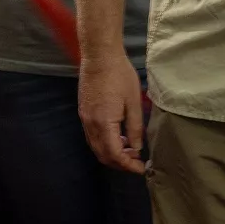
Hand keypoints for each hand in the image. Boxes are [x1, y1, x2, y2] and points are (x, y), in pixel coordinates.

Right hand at [78, 53, 145, 174]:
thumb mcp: (133, 101)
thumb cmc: (120, 75)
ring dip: (112, 153)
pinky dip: (105, 143)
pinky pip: (92, 136)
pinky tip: (118, 136)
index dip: (128, 165)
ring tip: (130, 149)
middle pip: (103, 155)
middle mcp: (90, 125)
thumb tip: (137, 148)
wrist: (99, 55)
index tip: (141, 168)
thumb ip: (135, 127)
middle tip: (137, 161)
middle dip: (120, 163)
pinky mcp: (83, 112)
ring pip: (96, 147)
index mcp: (103, 124)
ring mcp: (84, 119)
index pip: (114, 155)